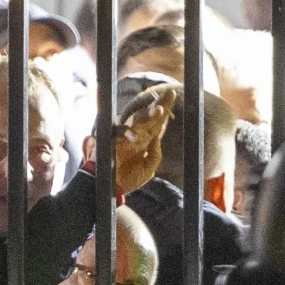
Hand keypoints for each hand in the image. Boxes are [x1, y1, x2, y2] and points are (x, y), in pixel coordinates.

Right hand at [108, 79, 181, 200]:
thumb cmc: (128, 179)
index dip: (165, 113)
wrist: (112, 189)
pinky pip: (119, 132)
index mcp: (145, 141)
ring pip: (137, 121)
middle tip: (170, 94)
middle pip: (149, 117)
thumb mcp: (148, 169)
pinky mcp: (111, 140)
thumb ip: (155, 155)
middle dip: (160, 106)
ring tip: (160, 110)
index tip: (173, 99)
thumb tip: (158, 138)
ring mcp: (124, 137)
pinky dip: (126, 134)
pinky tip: (135, 138)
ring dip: (148, 115)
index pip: (157, 124)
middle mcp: (136, 135)